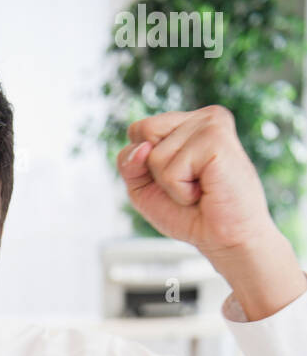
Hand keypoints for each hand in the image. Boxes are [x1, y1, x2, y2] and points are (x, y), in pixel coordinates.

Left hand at [118, 107, 304, 319]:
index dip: (143, 163)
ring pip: (154, 155)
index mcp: (189, 121)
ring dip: (171, 185)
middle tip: (188, 184)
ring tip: (199, 190)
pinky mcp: (216, 138)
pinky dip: (181, 191)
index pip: (138, 130)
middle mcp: (203, 116)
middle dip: (155, 171)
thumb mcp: (144, 188)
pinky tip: (205, 191)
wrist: (225, 239)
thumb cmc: (190, 214)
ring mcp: (211, 123)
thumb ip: (129, 163)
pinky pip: (171, 171)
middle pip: (142, 133)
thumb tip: (142, 146)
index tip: (176, 178)